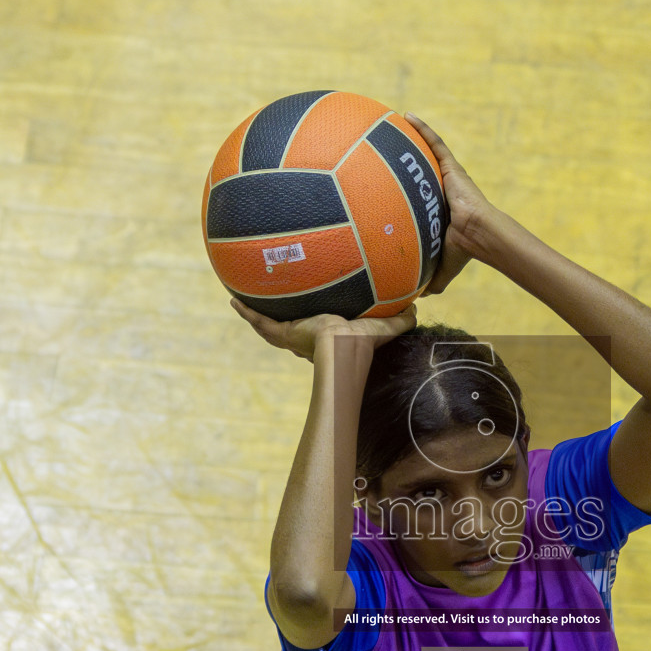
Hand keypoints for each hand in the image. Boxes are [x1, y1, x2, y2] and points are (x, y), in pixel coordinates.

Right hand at [231, 298, 416, 361]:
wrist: (341, 350)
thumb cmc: (363, 344)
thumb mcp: (384, 327)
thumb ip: (401, 320)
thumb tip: (417, 307)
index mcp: (326, 340)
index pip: (318, 333)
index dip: (314, 327)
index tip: (313, 319)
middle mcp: (305, 340)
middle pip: (288, 329)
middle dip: (281, 321)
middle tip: (272, 308)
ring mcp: (291, 337)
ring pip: (269, 325)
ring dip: (256, 315)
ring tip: (243, 301)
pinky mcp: (283, 333)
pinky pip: (260, 321)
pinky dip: (246, 312)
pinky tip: (234, 300)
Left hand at [402, 113, 496, 296]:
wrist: (478, 235)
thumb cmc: (463, 251)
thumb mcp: (442, 265)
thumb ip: (431, 279)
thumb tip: (418, 297)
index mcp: (436, 207)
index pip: (417, 193)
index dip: (404, 185)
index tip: (384, 180)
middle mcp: (439, 188)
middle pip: (418, 168)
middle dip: (403, 156)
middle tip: (380, 146)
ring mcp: (446, 176)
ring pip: (425, 151)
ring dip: (410, 135)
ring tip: (390, 121)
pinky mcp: (452, 167)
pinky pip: (435, 143)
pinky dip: (422, 128)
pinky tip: (407, 115)